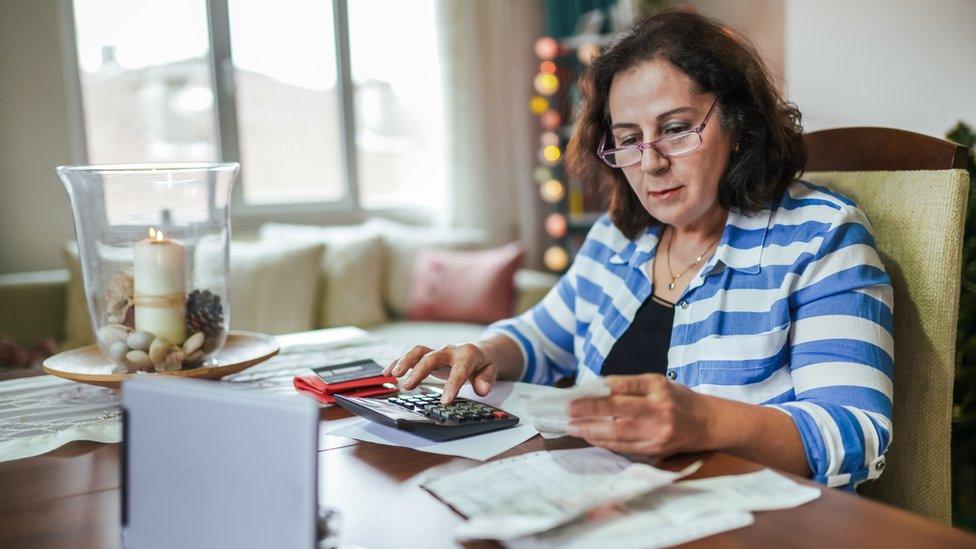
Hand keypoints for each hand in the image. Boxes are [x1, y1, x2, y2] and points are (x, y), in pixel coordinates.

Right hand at [382, 344, 497, 404]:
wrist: (478, 351)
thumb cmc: (482, 364)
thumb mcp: (491, 371)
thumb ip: (486, 380)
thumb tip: (482, 390)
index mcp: (467, 354)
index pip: (459, 370)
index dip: (452, 385)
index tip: (445, 402)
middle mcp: (449, 350)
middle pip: (432, 357)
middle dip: (419, 371)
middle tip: (409, 386)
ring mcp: (436, 352)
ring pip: (418, 352)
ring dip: (404, 362)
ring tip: (392, 375)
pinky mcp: (427, 355)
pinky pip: (411, 357)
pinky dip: (397, 362)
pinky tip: (386, 373)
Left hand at [565, 374, 712, 455]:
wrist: (706, 423)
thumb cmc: (676, 398)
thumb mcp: (657, 383)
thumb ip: (628, 386)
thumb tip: (593, 390)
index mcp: (658, 387)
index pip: (623, 386)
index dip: (597, 391)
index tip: (576, 393)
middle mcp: (659, 409)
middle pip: (618, 411)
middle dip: (589, 412)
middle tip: (568, 411)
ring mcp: (657, 432)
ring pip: (618, 433)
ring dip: (591, 430)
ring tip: (572, 426)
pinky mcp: (655, 449)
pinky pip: (624, 447)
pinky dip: (604, 442)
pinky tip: (590, 436)